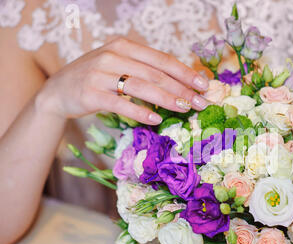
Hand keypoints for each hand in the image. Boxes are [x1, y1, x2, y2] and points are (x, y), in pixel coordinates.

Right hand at [37, 37, 209, 124]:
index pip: (161, 59)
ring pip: (140, 86)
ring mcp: (100, 74)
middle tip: (200, 102)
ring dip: (166, 99)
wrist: (58, 91)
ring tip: (185, 109)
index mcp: (124, 46)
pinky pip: (120, 104)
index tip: (204, 85)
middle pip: (155, 73)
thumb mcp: (120, 66)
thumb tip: (182, 84)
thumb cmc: (97, 79)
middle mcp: (112, 55)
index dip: (185, 72)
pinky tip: (156, 119)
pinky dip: (140, 112)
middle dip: (182, 88)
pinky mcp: (91, 93)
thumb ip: (145, 70)